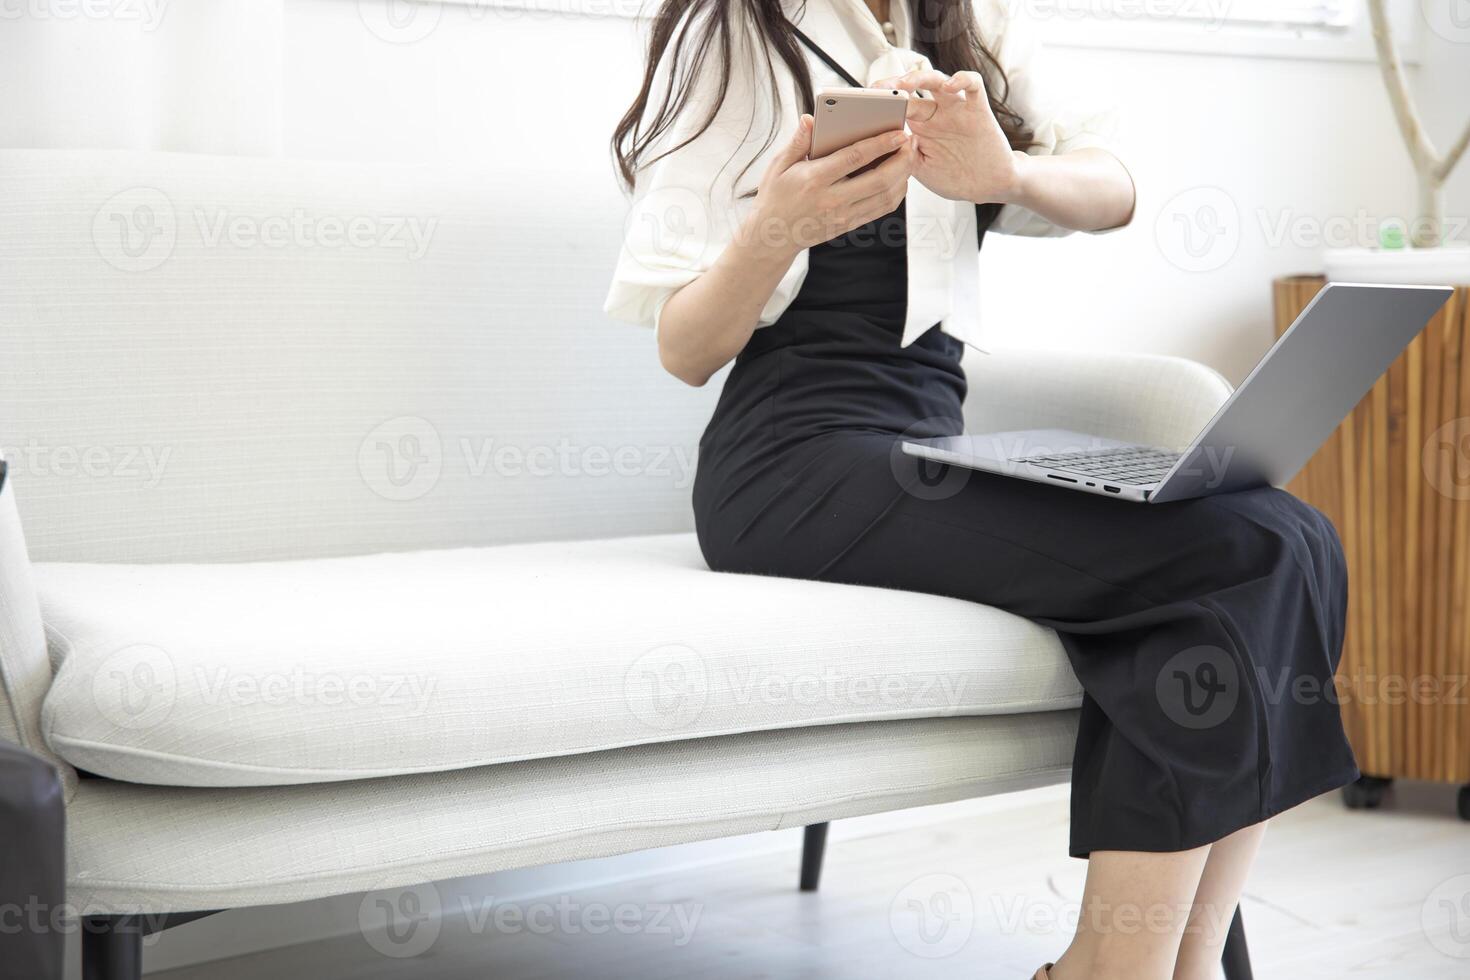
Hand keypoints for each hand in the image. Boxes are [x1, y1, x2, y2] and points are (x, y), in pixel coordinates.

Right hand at [742, 115, 917, 255]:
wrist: (772, 236)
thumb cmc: (775, 196)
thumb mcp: (778, 165)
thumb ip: (797, 142)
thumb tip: (809, 118)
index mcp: (814, 180)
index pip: (854, 159)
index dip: (880, 144)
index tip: (898, 132)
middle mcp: (832, 200)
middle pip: (878, 180)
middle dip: (901, 160)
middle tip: (911, 142)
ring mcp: (842, 216)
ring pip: (885, 197)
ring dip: (903, 176)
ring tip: (909, 157)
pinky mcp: (849, 225)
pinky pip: (881, 209)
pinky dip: (896, 192)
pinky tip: (900, 177)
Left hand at [875, 69, 1026, 205]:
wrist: (990, 186)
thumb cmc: (956, 177)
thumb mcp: (921, 169)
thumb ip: (902, 155)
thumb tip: (882, 139)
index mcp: (921, 127)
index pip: (897, 107)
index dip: (882, 103)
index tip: (864, 106)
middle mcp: (937, 114)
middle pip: (912, 90)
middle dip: (893, 87)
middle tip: (878, 90)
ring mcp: (957, 109)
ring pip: (938, 81)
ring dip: (921, 77)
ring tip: (906, 83)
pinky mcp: (978, 109)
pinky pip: (973, 85)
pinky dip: (962, 79)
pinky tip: (950, 85)